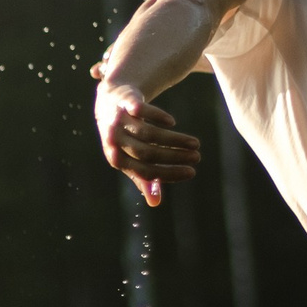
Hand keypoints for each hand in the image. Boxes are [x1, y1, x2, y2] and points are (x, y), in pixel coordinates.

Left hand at [93, 76, 201, 205]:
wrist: (110, 103)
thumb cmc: (125, 137)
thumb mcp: (131, 159)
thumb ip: (143, 179)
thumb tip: (155, 203)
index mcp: (117, 160)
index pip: (146, 172)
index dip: (169, 174)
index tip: (191, 172)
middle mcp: (116, 142)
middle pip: (148, 153)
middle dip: (175, 157)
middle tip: (197, 157)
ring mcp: (119, 121)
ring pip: (148, 133)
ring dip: (174, 139)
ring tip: (194, 143)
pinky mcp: (125, 103)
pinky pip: (142, 110)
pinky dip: (158, 117)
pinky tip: (171, 123)